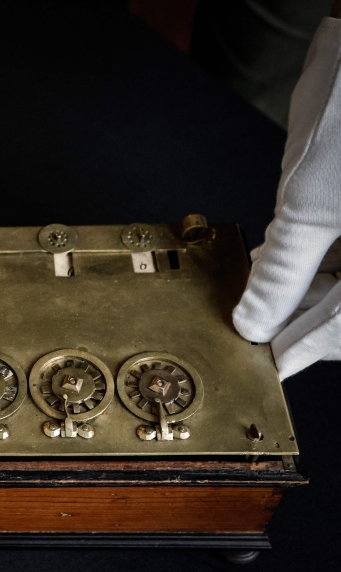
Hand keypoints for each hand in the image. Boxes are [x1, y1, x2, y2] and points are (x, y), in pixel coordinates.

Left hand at [233, 11, 340, 377]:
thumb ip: (283, 274)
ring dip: (305, 291)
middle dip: (303, 320)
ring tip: (259, 295)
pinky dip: (315, 259)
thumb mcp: (308, 205)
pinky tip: (281, 259)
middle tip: (255, 329)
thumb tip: (255, 322)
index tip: (268, 365)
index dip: (305, 348)